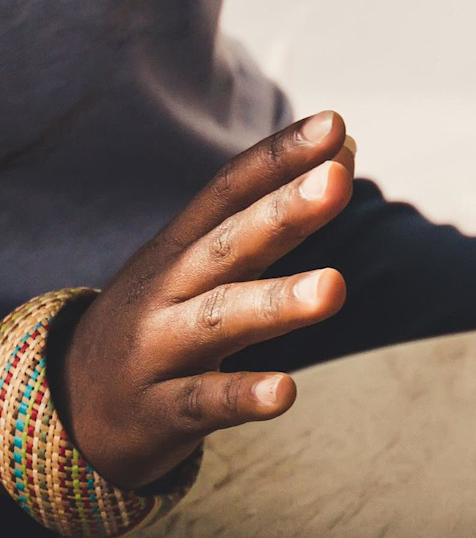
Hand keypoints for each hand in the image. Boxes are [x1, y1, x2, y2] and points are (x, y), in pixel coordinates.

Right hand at [51, 111, 355, 489]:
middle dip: (284, 212)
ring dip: (277, 302)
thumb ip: (265, 216)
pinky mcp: (160, 411)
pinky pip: (205, 402)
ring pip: (220, 320)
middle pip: (230, 244)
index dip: (280, 158)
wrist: (70, 407)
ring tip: (334, 287)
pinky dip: (243, 396)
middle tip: (337, 180)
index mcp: (181, 248)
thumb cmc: (159, 322)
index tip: (335, 126)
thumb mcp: (197, 264)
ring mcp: (159, 349)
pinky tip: (285, 392)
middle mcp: (168, 289)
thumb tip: (343, 152)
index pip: (231, 191)